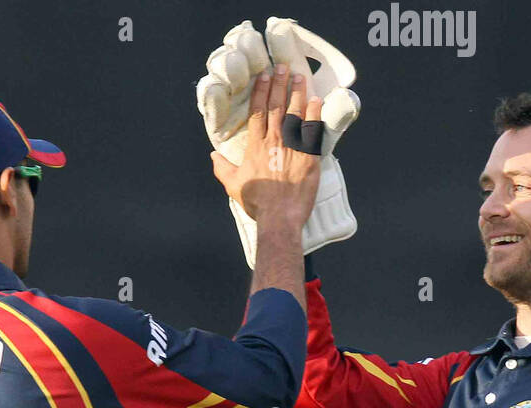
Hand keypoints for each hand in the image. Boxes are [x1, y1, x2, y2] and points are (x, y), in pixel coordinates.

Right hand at [211, 68, 321, 229]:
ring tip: (299, 77)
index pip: (258, 112)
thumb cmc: (257, 202)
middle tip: (283, 67)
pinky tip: (317, 100)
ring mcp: (293, 147)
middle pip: (277, 106)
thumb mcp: (233, 185)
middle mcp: (274, 141)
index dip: (261, 91)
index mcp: (256, 146)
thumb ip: (222, 168)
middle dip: (279, 84)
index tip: (264, 76)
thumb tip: (214, 155)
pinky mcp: (309, 156)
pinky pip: (313, 130)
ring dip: (297, 93)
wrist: (279, 217)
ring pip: (295, 113)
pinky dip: (315, 114)